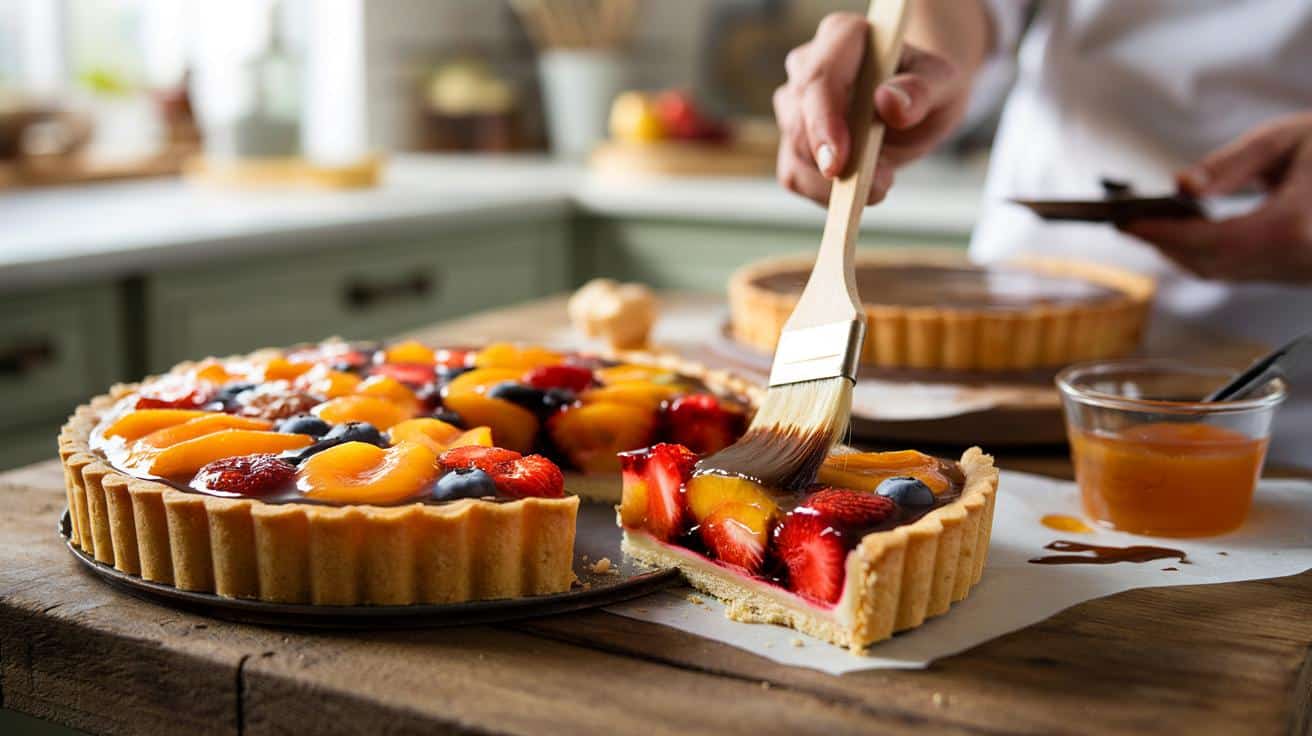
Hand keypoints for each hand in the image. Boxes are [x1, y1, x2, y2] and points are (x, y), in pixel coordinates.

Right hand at [773, 12, 965, 205]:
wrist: (914, 105)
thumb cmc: (926, 87)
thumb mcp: (943, 83)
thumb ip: (922, 89)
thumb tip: (889, 101)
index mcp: (842, 37)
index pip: (819, 79)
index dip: (823, 122)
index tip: (838, 164)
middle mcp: (807, 65)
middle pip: (800, 121)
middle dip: (837, 163)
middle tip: (883, 184)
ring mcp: (794, 104)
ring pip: (795, 152)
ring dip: (834, 184)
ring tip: (882, 181)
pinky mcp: (793, 140)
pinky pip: (794, 175)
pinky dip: (824, 194)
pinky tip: (857, 189)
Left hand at [1122, 112, 1311, 282]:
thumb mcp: (1288, 138)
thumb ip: (1231, 164)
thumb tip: (1182, 185)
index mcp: (1294, 227)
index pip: (1209, 240)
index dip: (1162, 233)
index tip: (1126, 222)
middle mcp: (1298, 260)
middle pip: (1209, 263)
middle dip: (1164, 243)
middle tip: (1127, 222)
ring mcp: (1300, 274)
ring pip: (1223, 273)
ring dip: (1182, 252)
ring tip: (1148, 224)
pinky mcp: (1299, 276)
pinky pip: (1241, 272)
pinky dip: (1208, 255)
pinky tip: (1187, 232)